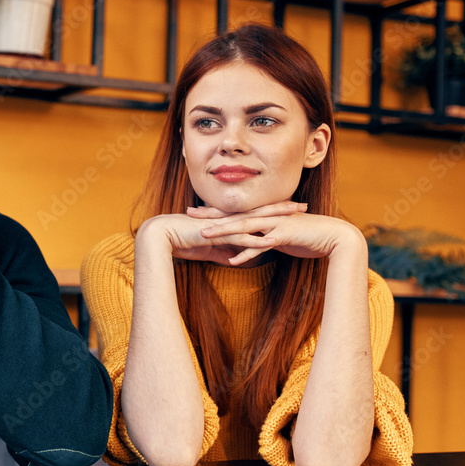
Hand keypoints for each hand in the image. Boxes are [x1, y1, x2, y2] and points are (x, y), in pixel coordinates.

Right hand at [140, 202, 301, 265]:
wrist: (161, 236)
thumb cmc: (181, 241)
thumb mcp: (209, 248)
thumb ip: (224, 252)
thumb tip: (237, 259)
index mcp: (226, 219)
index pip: (254, 212)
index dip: (272, 209)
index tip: (291, 208)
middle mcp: (227, 218)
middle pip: (260, 210)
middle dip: (282, 208)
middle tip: (303, 206)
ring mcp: (223, 225)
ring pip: (254, 220)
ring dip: (276, 219)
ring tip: (295, 218)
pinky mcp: (216, 234)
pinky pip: (240, 237)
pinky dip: (256, 239)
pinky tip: (272, 240)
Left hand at [189, 202, 363, 264]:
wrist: (333, 237)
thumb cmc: (306, 236)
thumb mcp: (280, 235)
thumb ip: (264, 237)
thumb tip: (251, 243)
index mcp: (264, 214)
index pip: (235, 211)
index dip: (214, 211)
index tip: (195, 210)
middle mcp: (267, 216)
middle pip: (234, 215)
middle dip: (211, 215)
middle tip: (190, 214)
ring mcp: (274, 225)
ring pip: (244, 227)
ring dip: (223, 231)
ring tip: (204, 235)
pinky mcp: (283, 236)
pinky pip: (261, 246)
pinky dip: (246, 253)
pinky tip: (232, 260)